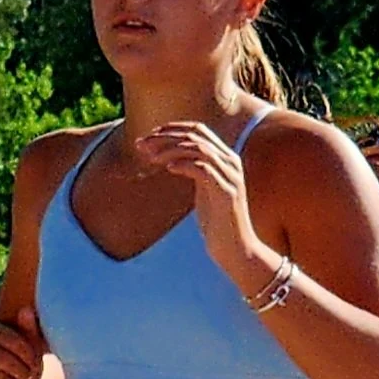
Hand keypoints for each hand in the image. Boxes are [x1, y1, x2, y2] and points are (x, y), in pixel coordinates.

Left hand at [133, 122, 271, 288]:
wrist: (236, 249)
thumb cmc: (218, 223)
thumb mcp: (204, 191)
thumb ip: (194, 172)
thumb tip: (171, 160)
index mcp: (225, 159)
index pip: (198, 130)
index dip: (172, 128)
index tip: (149, 135)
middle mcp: (231, 162)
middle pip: (196, 135)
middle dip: (166, 137)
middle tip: (142, 144)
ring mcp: (231, 176)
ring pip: (198, 148)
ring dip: (170, 150)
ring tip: (150, 157)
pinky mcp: (227, 192)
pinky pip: (203, 169)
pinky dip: (184, 165)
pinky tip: (168, 168)